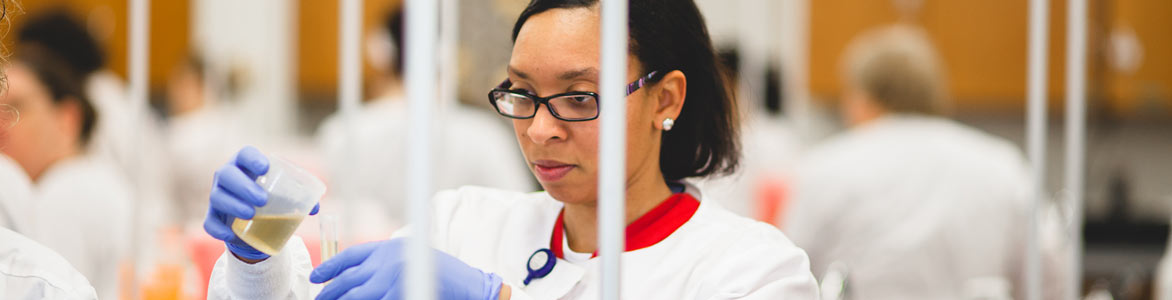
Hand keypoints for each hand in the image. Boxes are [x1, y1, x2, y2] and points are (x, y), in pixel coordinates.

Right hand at [203, 146, 318, 260]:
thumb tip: (315, 208)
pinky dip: (218, 229)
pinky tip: (230, 234)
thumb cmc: (272, 199)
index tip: (264, 168)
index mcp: (246, 165)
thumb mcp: (286, 196)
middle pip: (226, 174)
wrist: (254, 223)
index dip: (252, 159)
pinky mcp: (213, 216)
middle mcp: (228, 177)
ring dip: (233, 205)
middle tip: (263, 199)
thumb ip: (301, 198)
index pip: (244, 154)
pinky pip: (209, 222)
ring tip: (251, 214)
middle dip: (243, 186)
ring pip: (217, 197)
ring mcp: (217, 196)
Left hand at [310, 239, 502, 299]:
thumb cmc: (443, 273)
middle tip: (318, 299)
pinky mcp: (401, 296)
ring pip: (355, 296)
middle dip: (329, 292)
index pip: (350, 256)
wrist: (469, 286)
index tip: (315, 277)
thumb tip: (360, 274)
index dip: (329, 267)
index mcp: (390, 247)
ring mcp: (393, 281)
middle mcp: (388, 262)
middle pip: (348, 279)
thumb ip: (386, 261)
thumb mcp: (412, 256)